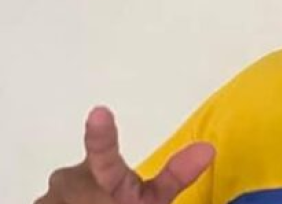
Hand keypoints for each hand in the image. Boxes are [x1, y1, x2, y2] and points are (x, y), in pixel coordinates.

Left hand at [35, 106, 214, 203]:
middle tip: (114, 203)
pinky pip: (53, 199)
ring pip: (66, 189)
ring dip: (79, 198)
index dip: (102, 136)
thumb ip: (175, 176)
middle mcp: (70, 184)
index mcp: (105, 183)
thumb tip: (208, 148)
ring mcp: (48, 198)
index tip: (100, 112)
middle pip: (85, 175)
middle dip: (96, 186)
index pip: (106, 157)